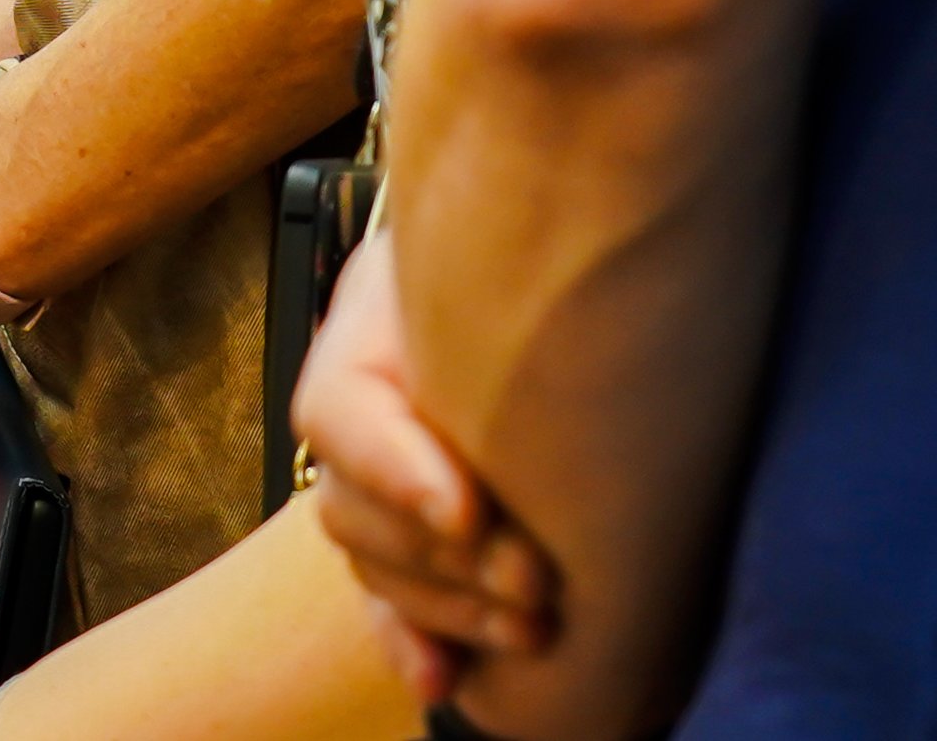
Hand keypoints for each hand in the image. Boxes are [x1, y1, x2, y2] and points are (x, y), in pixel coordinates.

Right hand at [296, 229, 556, 695]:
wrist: (597, 259)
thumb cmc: (565, 258)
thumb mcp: (500, 259)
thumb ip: (488, 291)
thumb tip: (487, 354)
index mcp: (370, 329)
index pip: (339, 412)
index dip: (394, 470)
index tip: (468, 514)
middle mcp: (368, 411)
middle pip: (353, 507)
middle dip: (443, 559)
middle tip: (535, 582)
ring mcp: (389, 482)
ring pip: (374, 566)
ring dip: (448, 607)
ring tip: (535, 623)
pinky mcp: (426, 544)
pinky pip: (394, 606)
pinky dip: (415, 644)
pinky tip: (444, 678)